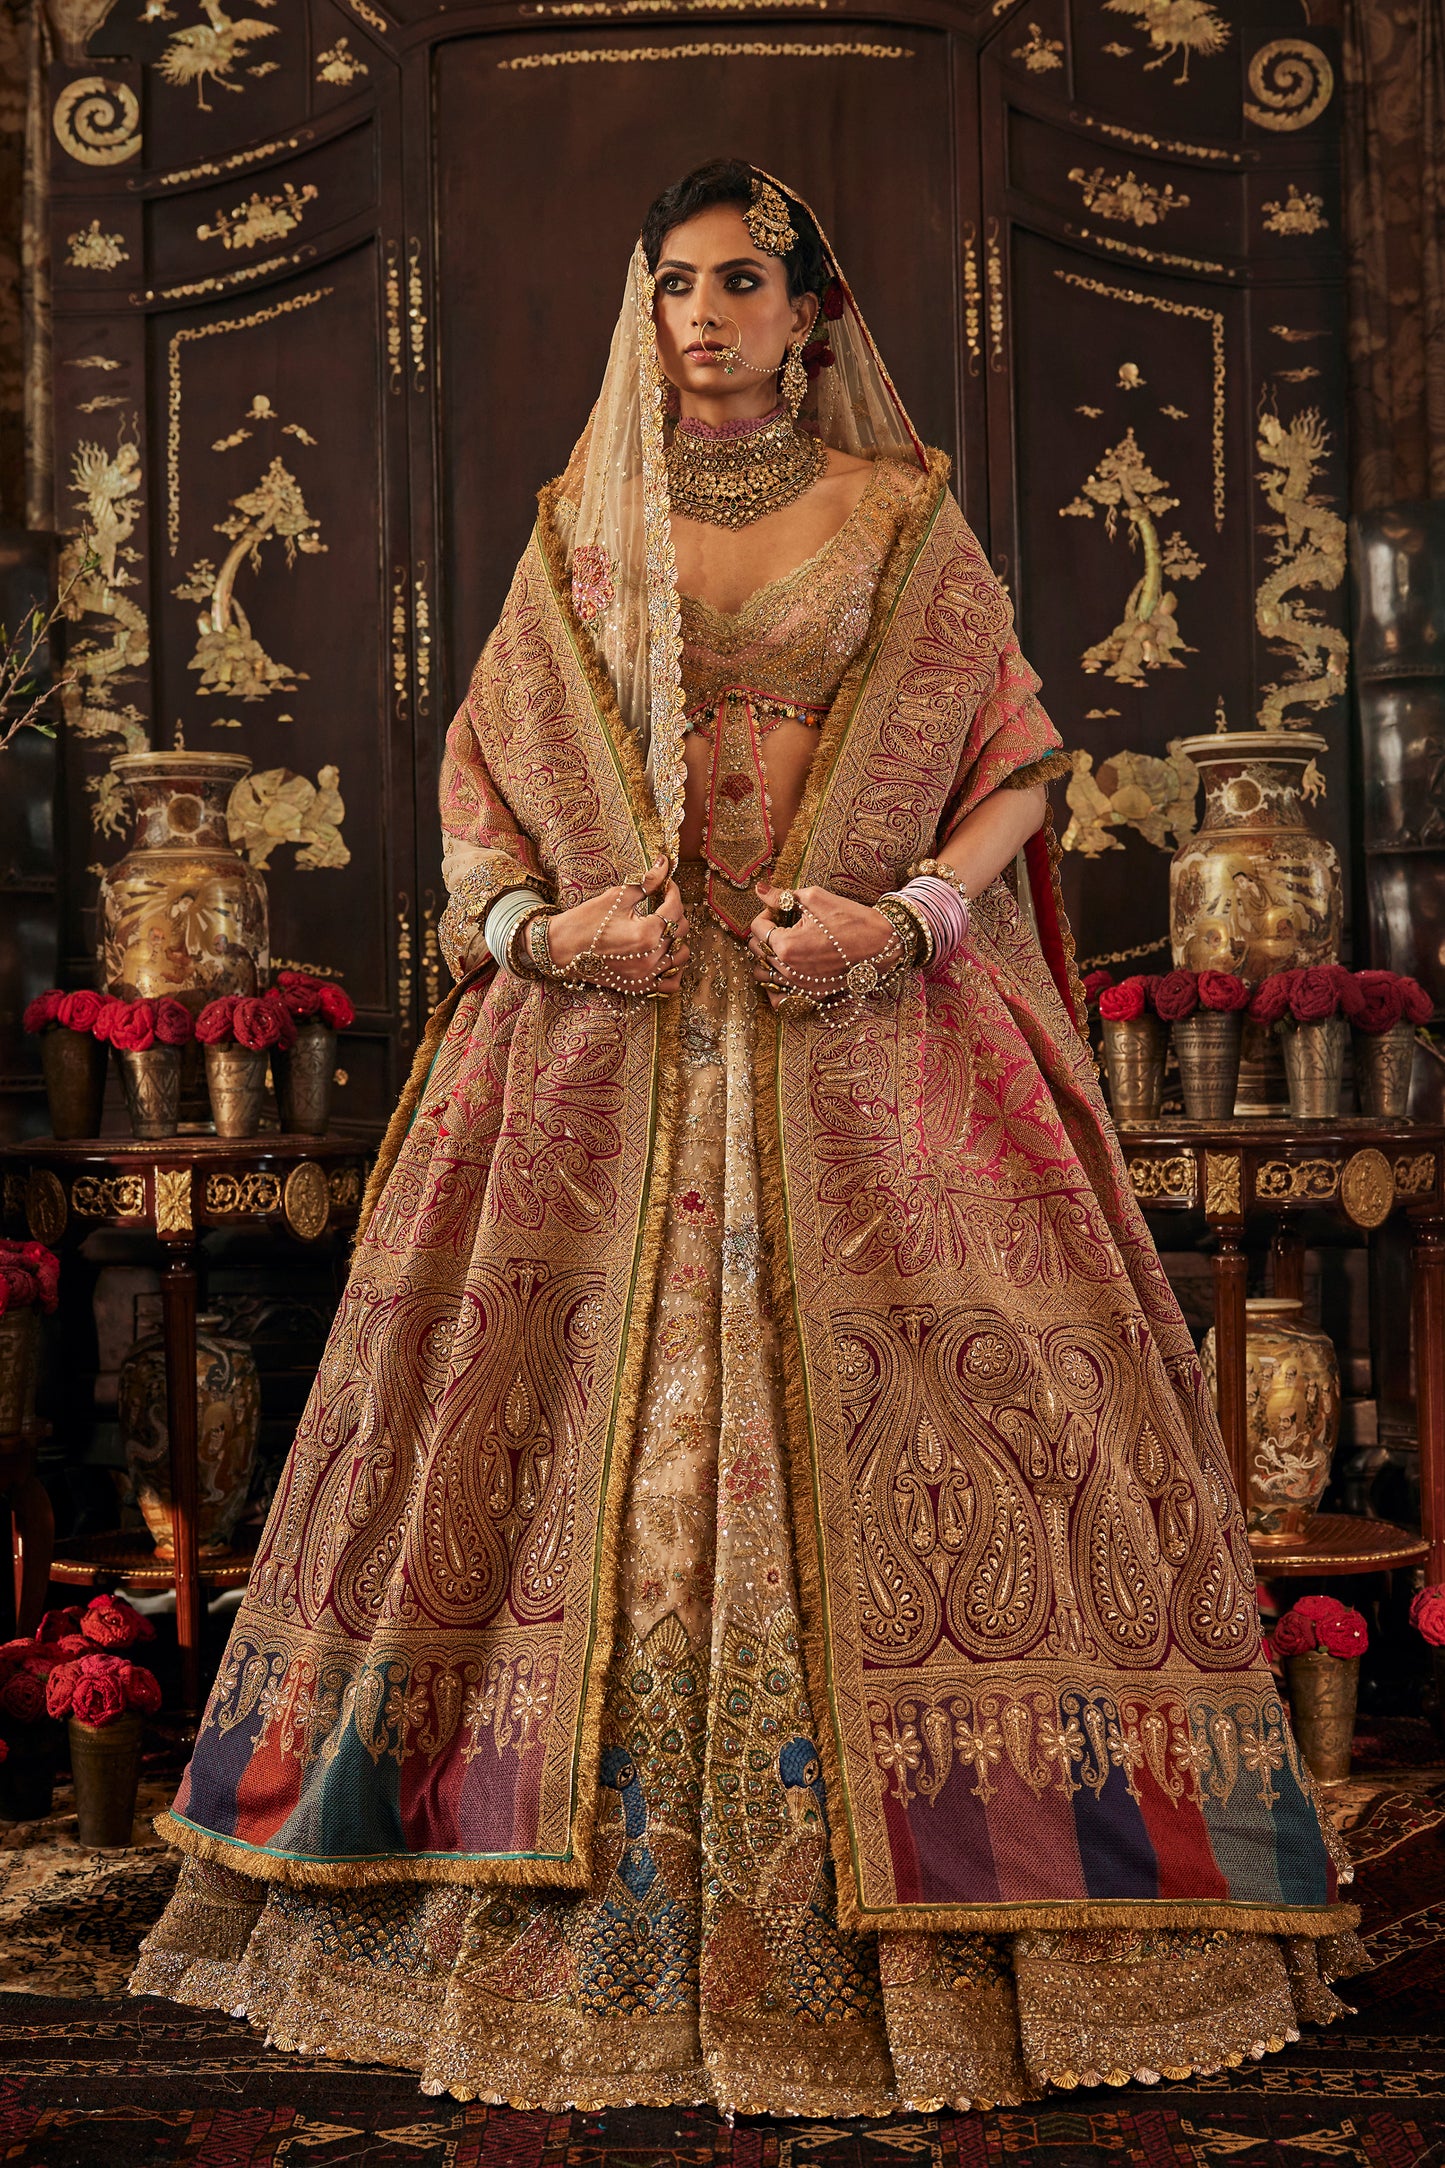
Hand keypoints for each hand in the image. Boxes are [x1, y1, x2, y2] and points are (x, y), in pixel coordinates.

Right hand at [547, 856, 690, 994]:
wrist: (561, 948)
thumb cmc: (585, 921)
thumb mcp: (616, 896)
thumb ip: (645, 883)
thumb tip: (664, 863)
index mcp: (646, 934)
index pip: (674, 909)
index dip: (672, 892)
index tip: (666, 884)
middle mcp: (650, 958)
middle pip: (681, 931)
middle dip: (675, 912)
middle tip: (662, 903)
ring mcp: (646, 975)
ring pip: (680, 956)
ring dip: (677, 939)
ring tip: (663, 928)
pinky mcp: (639, 986)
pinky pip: (670, 984)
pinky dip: (674, 969)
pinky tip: (666, 955)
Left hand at [747, 882, 896, 1008]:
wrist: (881, 943)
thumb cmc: (850, 919)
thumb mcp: (815, 899)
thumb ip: (783, 896)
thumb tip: (761, 890)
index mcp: (787, 946)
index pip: (757, 929)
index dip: (766, 914)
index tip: (779, 909)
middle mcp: (789, 970)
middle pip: (757, 951)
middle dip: (765, 933)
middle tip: (781, 923)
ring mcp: (800, 985)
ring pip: (764, 974)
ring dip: (767, 958)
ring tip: (782, 945)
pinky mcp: (811, 994)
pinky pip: (779, 997)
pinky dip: (775, 985)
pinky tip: (784, 970)